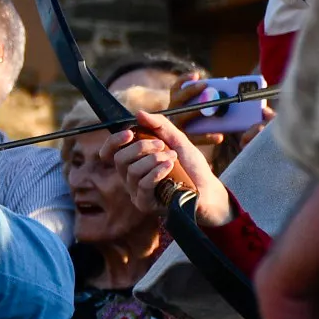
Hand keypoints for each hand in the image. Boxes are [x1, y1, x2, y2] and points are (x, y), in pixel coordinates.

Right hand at [108, 110, 231, 226]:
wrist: (209, 190)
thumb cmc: (191, 167)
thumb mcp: (178, 140)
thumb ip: (160, 126)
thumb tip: (138, 113)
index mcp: (133, 161)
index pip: (109, 152)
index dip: (114, 141)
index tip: (129, 132)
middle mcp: (130, 177)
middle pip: (119, 159)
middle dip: (141, 147)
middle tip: (162, 145)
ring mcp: (136, 192)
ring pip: (132, 171)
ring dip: (153, 160)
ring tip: (173, 157)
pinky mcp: (146, 204)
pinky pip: (143, 185)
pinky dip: (156, 172)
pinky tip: (170, 166)